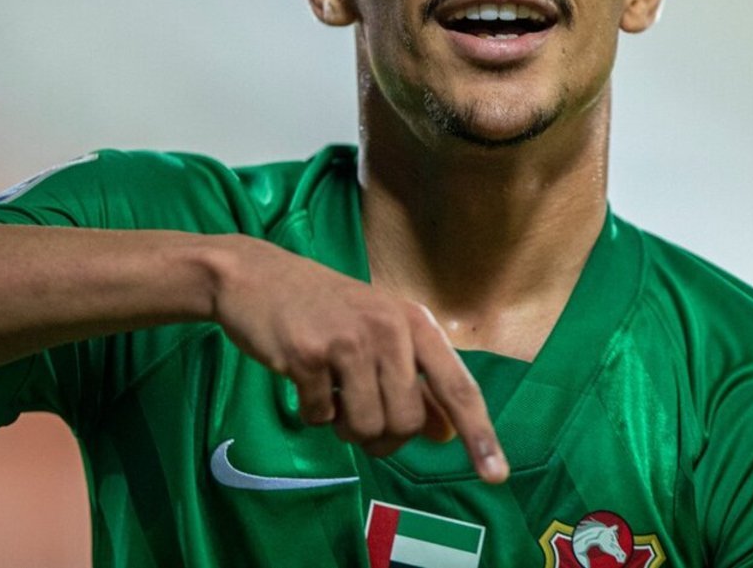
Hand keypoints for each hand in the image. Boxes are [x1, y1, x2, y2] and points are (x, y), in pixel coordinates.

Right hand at [210, 236, 508, 482]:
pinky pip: (321, 418)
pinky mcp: (308, 355)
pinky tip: (303, 379)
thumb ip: (415, 380)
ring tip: (332, 392)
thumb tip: (446, 433)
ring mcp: (348, 340)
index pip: (457, 386)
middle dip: (383, 435)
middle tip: (358, 413)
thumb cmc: (323, 307)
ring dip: (345, 426)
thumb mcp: (378, 332)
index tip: (497, 476)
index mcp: (413, 322)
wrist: (255, 275)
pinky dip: (312, 412)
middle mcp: (389, 328)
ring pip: (366, 428)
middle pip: (407, 422)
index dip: (480, 434)